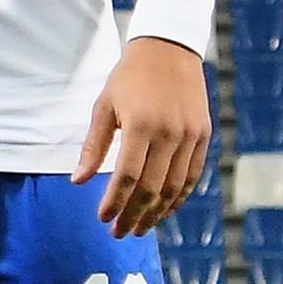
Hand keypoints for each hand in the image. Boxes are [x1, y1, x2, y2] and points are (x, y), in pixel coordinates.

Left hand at [79, 35, 208, 238]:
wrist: (169, 51)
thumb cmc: (128, 79)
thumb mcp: (103, 107)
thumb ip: (94, 147)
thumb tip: (78, 182)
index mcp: (142, 126)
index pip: (128, 176)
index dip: (115, 202)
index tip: (103, 219)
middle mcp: (171, 134)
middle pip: (153, 188)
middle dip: (135, 215)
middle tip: (119, 233)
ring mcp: (192, 136)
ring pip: (175, 187)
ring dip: (158, 212)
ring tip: (140, 228)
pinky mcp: (204, 136)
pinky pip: (193, 175)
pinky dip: (179, 196)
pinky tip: (164, 210)